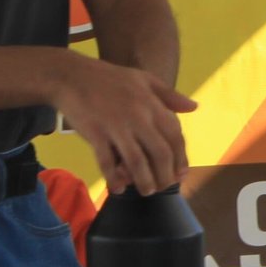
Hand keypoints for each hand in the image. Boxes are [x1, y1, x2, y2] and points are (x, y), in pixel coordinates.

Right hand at [54, 55, 196, 192]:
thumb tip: (194, 107)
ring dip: (144, 181)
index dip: (181, 158)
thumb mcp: (144, 79)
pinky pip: (106, 161)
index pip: (175, 136)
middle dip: (165, 175)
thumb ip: (169, 95)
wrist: (71, 75)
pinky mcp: (95, 133)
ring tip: (147, 191)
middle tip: (164, 187)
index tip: (180, 173)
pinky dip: (113, 178)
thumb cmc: (109, 78)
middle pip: (160, 153)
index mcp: (152, 104)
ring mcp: (116, 125)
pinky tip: (117, 188)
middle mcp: (138, 116)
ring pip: (137, 161)